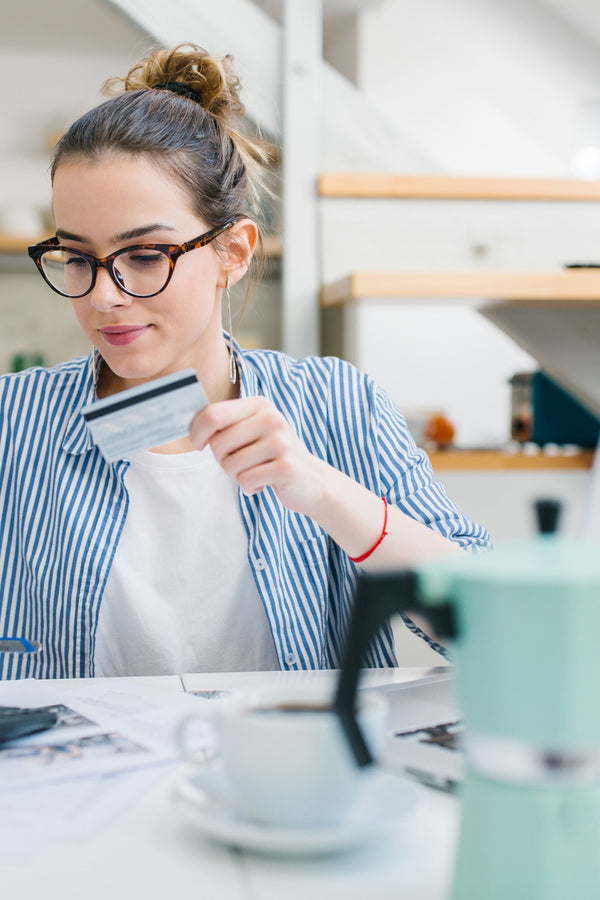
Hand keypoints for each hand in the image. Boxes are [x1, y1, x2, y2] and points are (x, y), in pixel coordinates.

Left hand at [189, 398, 325, 513]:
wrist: (311, 479)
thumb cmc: (272, 455)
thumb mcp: (252, 431)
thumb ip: (225, 424)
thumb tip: (190, 427)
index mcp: (259, 405)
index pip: (213, 414)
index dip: (197, 432)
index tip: (199, 444)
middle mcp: (271, 419)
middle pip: (218, 443)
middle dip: (221, 460)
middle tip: (239, 464)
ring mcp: (281, 442)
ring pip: (230, 465)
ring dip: (237, 476)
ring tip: (255, 472)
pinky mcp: (287, 466)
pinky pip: (246, 480)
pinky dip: (249, 486)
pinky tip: (263, 482)